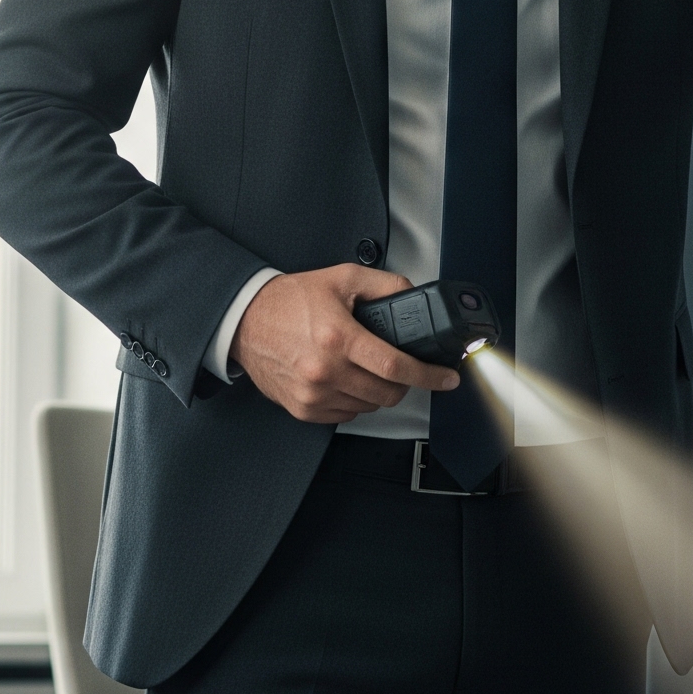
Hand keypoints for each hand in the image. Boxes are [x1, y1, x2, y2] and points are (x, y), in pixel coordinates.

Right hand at [232, 264, 461, 424]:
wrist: (246, 320)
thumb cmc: (289, 300)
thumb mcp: (342, 279)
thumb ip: (383, 285)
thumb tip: (413, 295)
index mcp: (338, 337)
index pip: (396, 366)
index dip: (429, 375)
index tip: (446, 378)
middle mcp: (325, 370)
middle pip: (387, 393)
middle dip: (404, 383)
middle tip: (400, 367)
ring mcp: (313, 394)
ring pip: (368, 406)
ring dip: (377, 391)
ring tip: (364, 366)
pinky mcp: (303, 408)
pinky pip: (345, 414)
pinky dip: (354, 400)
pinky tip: (345, 378)